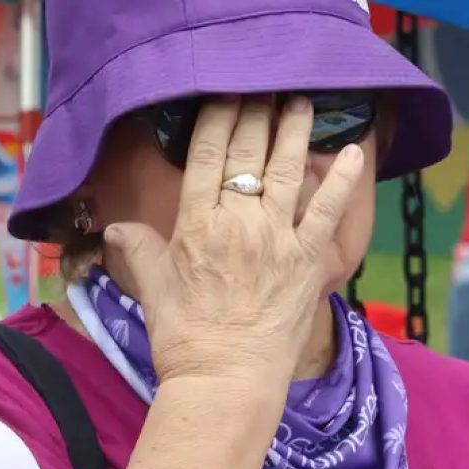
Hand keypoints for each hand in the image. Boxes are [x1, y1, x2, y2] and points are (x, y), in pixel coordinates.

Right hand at [104, 95, 363, 391]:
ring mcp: (276, 238)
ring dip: (296, 130)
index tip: (226, 92)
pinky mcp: (308, 260)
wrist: (224, 381)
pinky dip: (342, 181)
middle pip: (248, 152)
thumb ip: (137, 250)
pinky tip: (353, 154)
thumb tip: (115, 228)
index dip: (218, 117)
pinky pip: (329, 211)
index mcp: (196, 224)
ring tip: (301, 102)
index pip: (207, 155)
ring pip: (287, 169)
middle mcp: (238, 221)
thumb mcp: (152, 289)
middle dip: (256, 113)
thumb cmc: (184, 339)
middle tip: (264, 86)